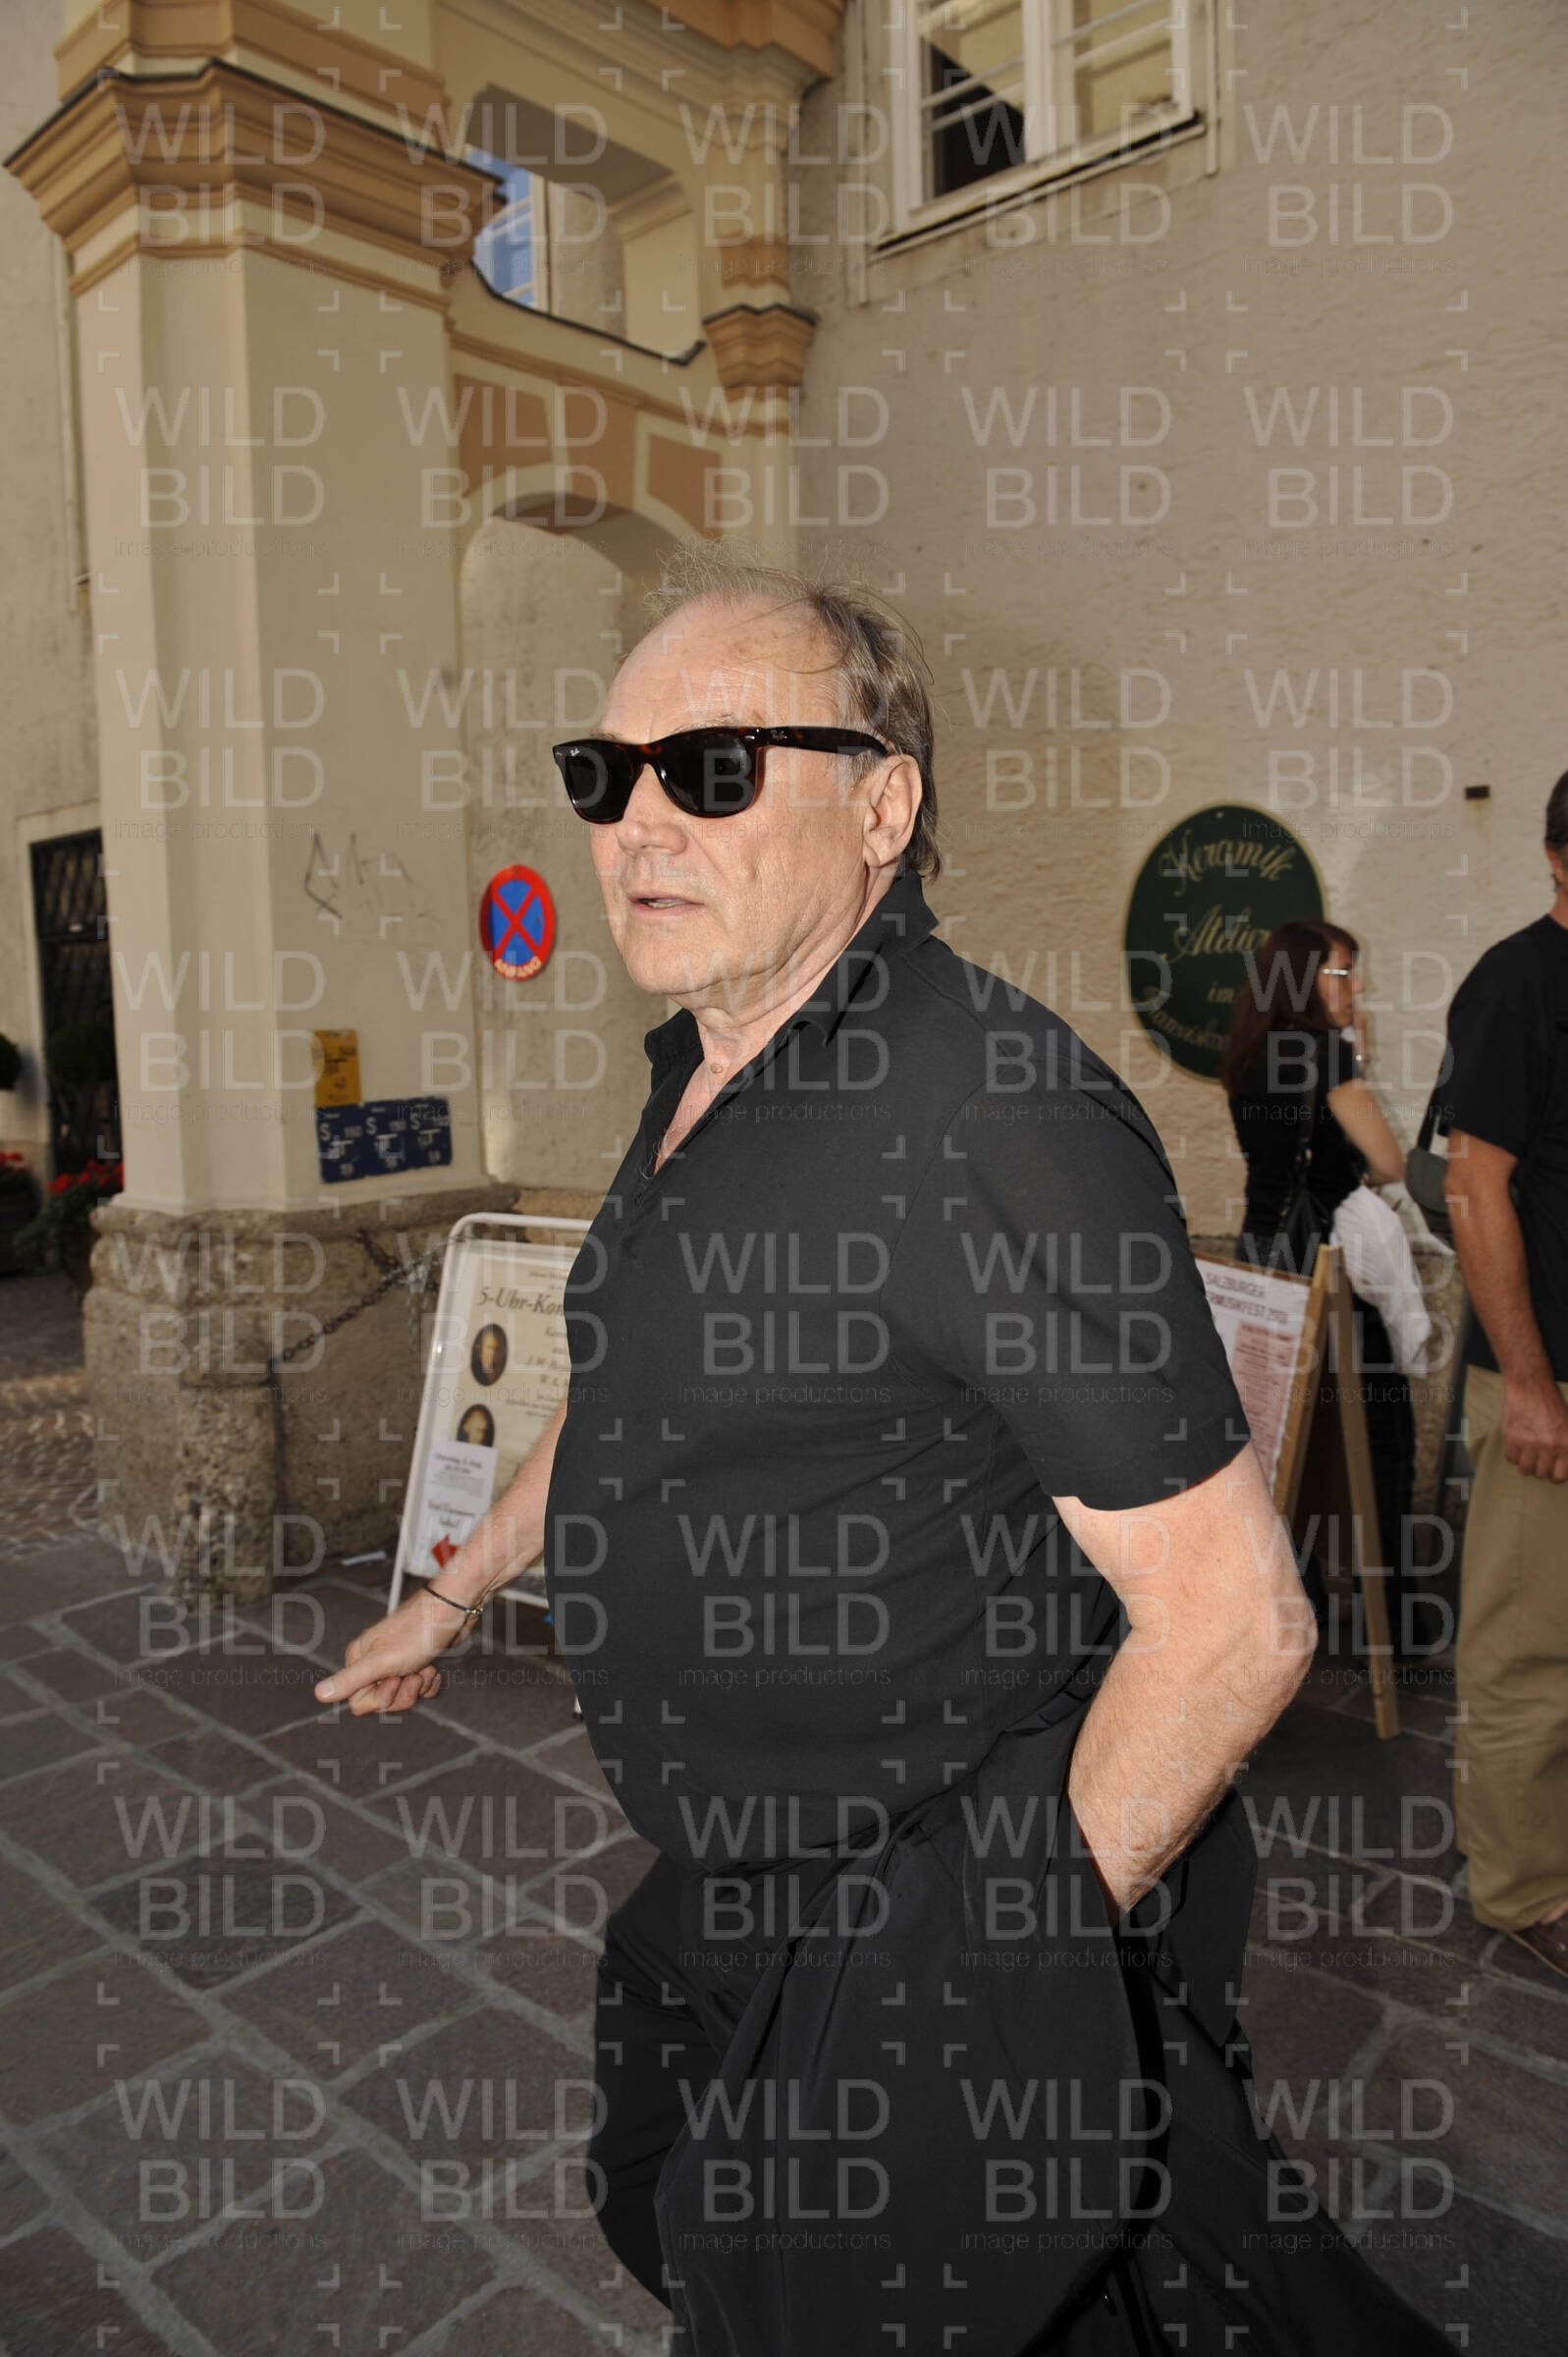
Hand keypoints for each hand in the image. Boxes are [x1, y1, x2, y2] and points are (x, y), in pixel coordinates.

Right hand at [313, 1587, 473, 1715]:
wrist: (453, 1611)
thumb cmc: (419, 1631)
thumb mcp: (381, 1661)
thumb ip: (350, 1680)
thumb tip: (319, 1694)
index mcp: (359, 1659)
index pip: (359, 1702)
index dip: (380, 1698)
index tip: (394, 1680)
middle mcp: (375, 1661)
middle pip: (382, 1701)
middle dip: (402, 1694)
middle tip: (413, 1674)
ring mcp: (396, 1662)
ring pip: (402, 1695)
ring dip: (419, 1686)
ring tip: (425, 1667)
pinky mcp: (416, 1662)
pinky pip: (418, 1689)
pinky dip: (429, 1683)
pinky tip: (434, 1669)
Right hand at [1501, 1376, 1567, 1482]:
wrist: (1530, 1386)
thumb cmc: (1551, 1403)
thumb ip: (1567, 1446)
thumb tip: (1564, 1463)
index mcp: (1567, 1443)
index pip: (1561, 1475)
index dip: (1555, 1473)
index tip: (1551, 1469)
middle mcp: (1550, 1446)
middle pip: (1542, 1474)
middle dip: (1540, 1468)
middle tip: (1538, 1460)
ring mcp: (1530, 1443)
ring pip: (1526, 1470)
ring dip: (1526, 1464)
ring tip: (1527, 1455)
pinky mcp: (1512, 1438)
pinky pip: (1511, 1459)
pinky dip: (1513, 1455)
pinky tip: (1517, 1446)